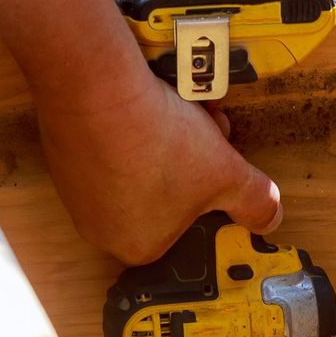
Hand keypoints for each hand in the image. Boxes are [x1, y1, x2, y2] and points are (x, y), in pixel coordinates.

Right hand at [37, 68, 281, 264]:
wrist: (97, 90)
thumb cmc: (158, 142)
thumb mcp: (227, 173)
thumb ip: (255, 200)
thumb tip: (270, 217)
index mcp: (141, 246)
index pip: (187, 230)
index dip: (210, 197)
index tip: (220, 171)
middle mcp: (102, 229)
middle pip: (165, 198)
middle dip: (193, 165)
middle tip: (207, 137)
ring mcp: (77, 194)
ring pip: (139, 170)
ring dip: (168, 144)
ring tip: (182, 115)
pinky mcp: (65, 158)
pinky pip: (110, 150)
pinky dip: (132, 131)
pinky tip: (146, 108)